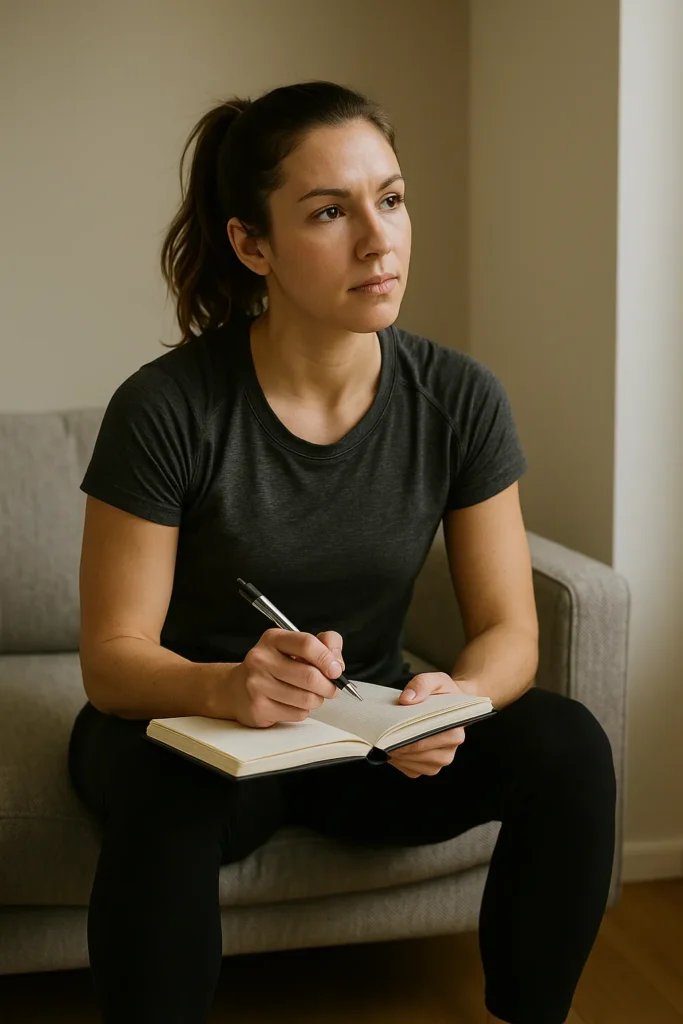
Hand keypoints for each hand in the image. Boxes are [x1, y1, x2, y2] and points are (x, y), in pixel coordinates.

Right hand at [225, 629, 344, 727]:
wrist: (237, 689)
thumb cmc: (273, 667)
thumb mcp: (294, 647)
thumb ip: (323, 645)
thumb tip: (337, 661)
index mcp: (273, 639)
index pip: (307, 644)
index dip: (328, 658)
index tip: (336, 669)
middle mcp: (261, 659)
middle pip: (310, 676)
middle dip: (329, 686)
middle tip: (331, 687)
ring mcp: (257, 685)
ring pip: (307, 698)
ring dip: (317, 700)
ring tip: (310, 695)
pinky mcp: (258, 708)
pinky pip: (297, 714)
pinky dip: (303, 711)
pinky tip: (293, 703)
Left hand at [388, 672, 468, 777]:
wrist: (449, 706)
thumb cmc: (443, 694)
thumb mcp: (436, 680)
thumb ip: (422, 684)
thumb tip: (406, 699)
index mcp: (454, 731)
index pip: (425, 740)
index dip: (404, 737)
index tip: (387, 732)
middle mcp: (450, 750)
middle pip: (417, 754)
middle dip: (397, 745)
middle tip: (381, 735)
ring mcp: (440, 761)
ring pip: (413, 765)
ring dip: (397, 755)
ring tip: (385, 740)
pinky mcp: (430, 767)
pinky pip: (411, 770)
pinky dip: (399, 762)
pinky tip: (393, 749)